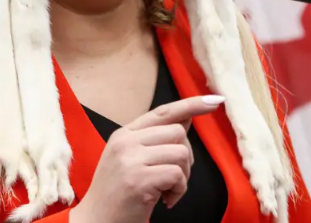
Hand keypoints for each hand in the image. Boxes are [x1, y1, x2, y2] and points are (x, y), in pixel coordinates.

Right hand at [70, 95, 224, 222]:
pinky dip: (179, 190)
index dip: (191, 104)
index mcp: (124, 134)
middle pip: (178, 132)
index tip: (214, 100)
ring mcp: (131, 159)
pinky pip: (177, 174)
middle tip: (172, 178)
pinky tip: (165, 200)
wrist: (96, 222)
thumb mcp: (132, 159)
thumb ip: (157, 139)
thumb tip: (188, 118)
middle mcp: (126, 141)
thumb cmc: (118, 195)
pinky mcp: (139, 179)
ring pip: (182, 152)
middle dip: (185, 157)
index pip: (164, 111)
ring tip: (167, 190)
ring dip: (183, 176)